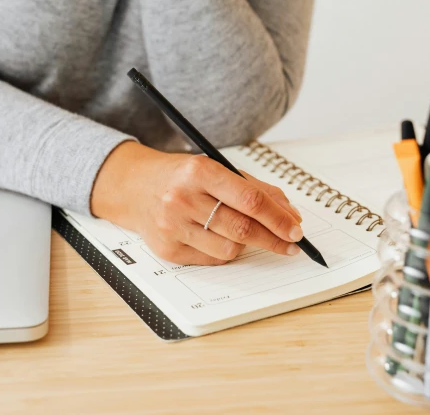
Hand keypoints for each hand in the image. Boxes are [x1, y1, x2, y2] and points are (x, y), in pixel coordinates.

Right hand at [92, 142, 303, 265]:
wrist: (134, 188)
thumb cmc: (181, 177)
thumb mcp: (216, 169)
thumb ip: (255, 188)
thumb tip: (290, 214)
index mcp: (199, 171)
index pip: (250, 200)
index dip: (279, 218)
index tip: (296, 229)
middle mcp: (183, 198)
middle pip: (243, 228)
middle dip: (274, 239)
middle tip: (291, 243)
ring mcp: (173, 227)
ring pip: (230, 249)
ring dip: (246, 245)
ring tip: (243, 233)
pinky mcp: (168, 250)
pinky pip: (212, 259)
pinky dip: (224, 251)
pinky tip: (218, 237)